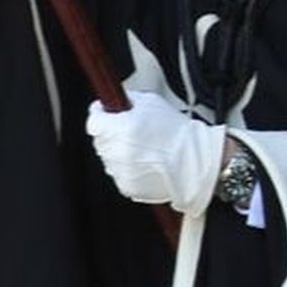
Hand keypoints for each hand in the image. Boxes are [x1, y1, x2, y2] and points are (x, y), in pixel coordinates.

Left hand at [85, 89, 225, 216]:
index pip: (93, 122)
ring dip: (117, 150)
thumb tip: (111, 101)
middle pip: (99, 139)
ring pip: (107, 156)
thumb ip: (126, 100)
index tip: (104, 114)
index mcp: (122, 128)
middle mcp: (118, 151)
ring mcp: (121, 170)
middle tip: (130, 130)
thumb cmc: (177, 133)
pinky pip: (117, 172)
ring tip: (141, 147)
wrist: (194, 162)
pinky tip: (144, 161)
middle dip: (110, 132)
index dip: (99, 115)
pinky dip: (126, 167)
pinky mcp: (126, 186)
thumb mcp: (150, 102)